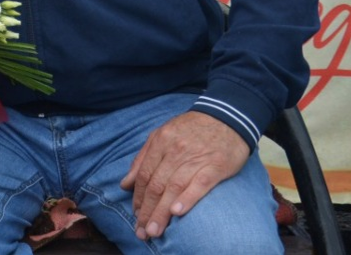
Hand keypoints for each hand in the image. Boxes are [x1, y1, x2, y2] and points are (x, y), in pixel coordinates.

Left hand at [119, 111, 250, 240]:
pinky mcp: (216, 166)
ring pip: (174, 187)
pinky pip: (199, 184)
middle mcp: (175, 151)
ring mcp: (195, 158)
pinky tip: (178, 213)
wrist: (226, 117)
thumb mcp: (162, 135)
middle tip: (142, 231)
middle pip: (157, 184)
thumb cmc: (191, 129)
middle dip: (147, 210)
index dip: (138, 197)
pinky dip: (188, 198)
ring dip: (162, 211)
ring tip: (155, 230)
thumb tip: (124, 184)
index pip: (145, 175)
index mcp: (160, 142)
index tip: (135, 215)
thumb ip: (142, 159)